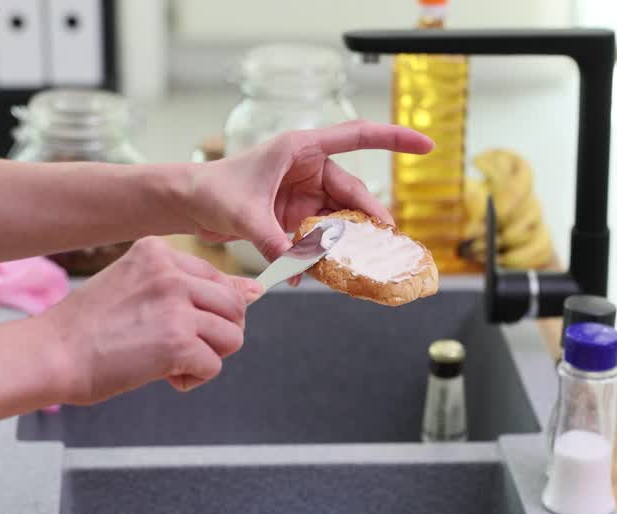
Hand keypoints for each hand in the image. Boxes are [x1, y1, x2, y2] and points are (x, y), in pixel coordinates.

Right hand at [40, 237, 262, 401]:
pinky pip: (214, 365)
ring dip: (206, 355)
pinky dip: (193, 378)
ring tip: (169, 360)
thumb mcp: (136, 287)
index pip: (219, 278)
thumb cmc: (89, 327)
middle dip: (216, 333)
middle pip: (235, 306)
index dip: (209, 311)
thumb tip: (255, 291)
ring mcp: (176, 306)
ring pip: (232, 336)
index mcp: (158, 252)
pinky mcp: (178, 342)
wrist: (52, 354)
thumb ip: (188, 286)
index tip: (183, 324)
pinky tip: (163, 374)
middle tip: (179, 346)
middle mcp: (171, 273)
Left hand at [186, 120, 433, 259]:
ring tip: (354, 266)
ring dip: (346, 244)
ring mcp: (304, 194)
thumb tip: (300, 267)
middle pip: (353, 194)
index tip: (427, 147)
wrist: (189, 204)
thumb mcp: (244, 215)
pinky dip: (323, 255)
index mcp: (301, 148)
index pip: (359, 136)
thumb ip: (275, 241)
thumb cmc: (212, 190)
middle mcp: (308, 168)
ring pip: (341, 220)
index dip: (395, 139)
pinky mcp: (297, 217)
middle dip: (369, 221)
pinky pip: (322, 237)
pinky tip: (317, 274)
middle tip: (384, 245)